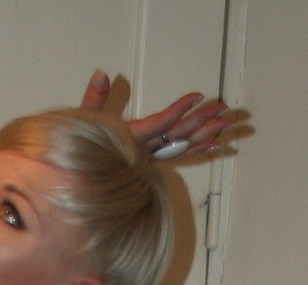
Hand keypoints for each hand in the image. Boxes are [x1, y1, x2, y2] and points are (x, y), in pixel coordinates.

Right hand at [82, 71, 238, 159]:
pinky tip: (216, 144)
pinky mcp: (153, 165)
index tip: (197, 96)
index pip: (159, 124)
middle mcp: (144, 153)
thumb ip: (94, 98)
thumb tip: (102, 72)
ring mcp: (150, 161)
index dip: (179, 110)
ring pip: (184, 147)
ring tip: (229, 123)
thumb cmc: (79, 155)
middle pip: (179, 136)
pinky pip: (181, 157)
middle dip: (204, 120)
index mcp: (130, 140)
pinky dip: (199, 150)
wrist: (80, 190)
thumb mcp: (83, 123)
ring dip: (208, 134)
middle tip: (226, 109)